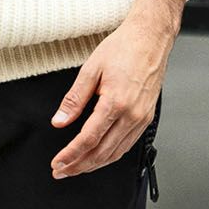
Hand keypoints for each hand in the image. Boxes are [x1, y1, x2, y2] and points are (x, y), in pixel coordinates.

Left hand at [48, 12, 171, 179]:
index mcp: (115, 102)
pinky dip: (111, 155)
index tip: (57, 163)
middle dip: (79, 165)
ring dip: (94, 164)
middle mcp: (131, 114)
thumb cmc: (123, 48)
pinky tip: (99, 157)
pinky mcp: (146, 117)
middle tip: (61, 171)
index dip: (70, 155)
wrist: (151, 38)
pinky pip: (127, 144)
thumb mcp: (90, 70)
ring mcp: (142, 117)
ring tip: (76, 168)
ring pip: (116, 153)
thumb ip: (74, 99)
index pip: (88, 139)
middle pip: (102, 152)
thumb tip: (60, 120)